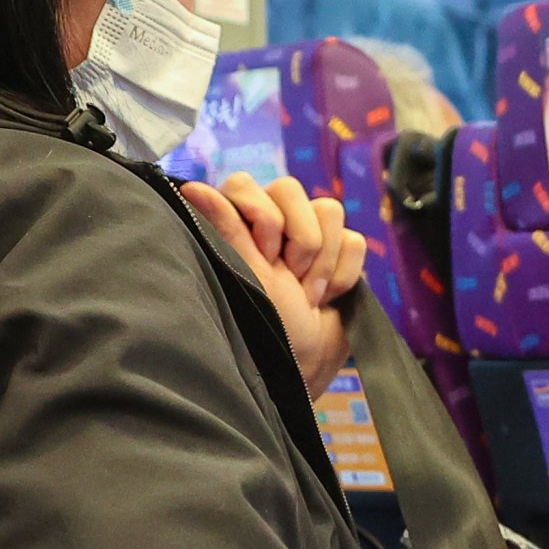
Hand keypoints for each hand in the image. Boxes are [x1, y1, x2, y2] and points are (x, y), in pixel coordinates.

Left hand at [183, 175, 367, 389]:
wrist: (306, 363)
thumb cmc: (265, 324)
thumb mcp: (246, 276)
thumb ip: (226, 227)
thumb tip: (193, 186)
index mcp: (236, 223)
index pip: (246, 184)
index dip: (263, 218)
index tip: (265, 257)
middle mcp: (271, 220)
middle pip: (292, 189)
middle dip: (298, 241)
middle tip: (290, 279)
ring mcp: (309, 234)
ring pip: (329, 210)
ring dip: (321, 262)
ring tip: (308, 295)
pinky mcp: (342, 252)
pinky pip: (354, 241)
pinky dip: (343, 275)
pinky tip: (328, 297)